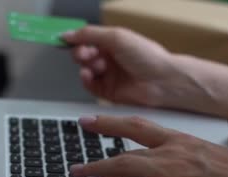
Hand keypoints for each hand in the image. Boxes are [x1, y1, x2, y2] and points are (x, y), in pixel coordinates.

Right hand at [62, 26, 177, 106]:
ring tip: (91, 65)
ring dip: (85, 66)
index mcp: (113, 42)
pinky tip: (87, 75)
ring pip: (86, 70)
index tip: (64, 40)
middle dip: (81, 53)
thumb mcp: (116, 37)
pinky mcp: (109, 92)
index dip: (76, 40)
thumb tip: (68, 34)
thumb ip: (89, 34)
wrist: (162, 81)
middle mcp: (111, 58)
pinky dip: (86, 80)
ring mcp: (110, 75)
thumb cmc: (147, 56)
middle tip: (83, 54)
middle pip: (84, 55)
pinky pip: (91, 86)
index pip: (88, 39)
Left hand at [71, 116, 227, 176]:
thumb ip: (188, 161)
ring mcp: (169, 172)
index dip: (111, 122)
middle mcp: (171, 152)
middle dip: (96, 148)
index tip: (92, 120)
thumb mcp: (211, 159)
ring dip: (95, 170)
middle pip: (124, 146)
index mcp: (181, 141)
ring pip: (122, 165)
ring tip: (76, 176)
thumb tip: (176, 170)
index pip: (138, 125)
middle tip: (76, 153)